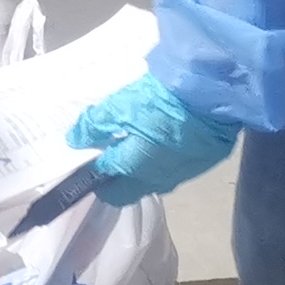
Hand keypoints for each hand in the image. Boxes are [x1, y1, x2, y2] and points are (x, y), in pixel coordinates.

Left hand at [63, 75, 240, 204]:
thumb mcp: (118, 107)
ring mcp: (184, 173)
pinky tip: (169, 135)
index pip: (109, 191)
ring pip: (157, 179)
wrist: (210, 93)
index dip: (98, 179)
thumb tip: (74, 140)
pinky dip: (170, 156)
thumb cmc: (158, 100)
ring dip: (146, 165)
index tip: (93, 162)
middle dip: (121, 177)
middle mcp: (157, 180)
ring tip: (142, 139)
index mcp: (132, 169)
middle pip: (133, 189)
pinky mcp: (205, 162)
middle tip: (115, 150)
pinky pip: (180, 167)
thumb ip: (93, 125)